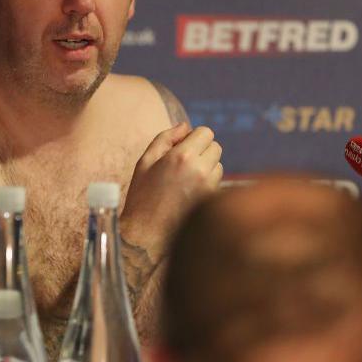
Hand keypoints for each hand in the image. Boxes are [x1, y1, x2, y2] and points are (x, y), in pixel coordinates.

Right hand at [122, 123, 222, 259]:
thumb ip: (165, 138)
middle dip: (202, 151)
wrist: (146, 235)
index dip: (195, 137)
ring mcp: (209, 188)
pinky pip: (218, 184)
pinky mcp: (213, 202)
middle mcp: (199, 170)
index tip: (183, 147)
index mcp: (181, 156)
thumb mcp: (145, 162)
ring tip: (186, 181)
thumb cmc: (142, 197)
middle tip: (184, 164)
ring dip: (207, 168)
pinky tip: (190, 195)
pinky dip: (208, 185)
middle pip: (216, 147)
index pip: (206, 133)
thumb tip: (185, 126)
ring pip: (219, 166)